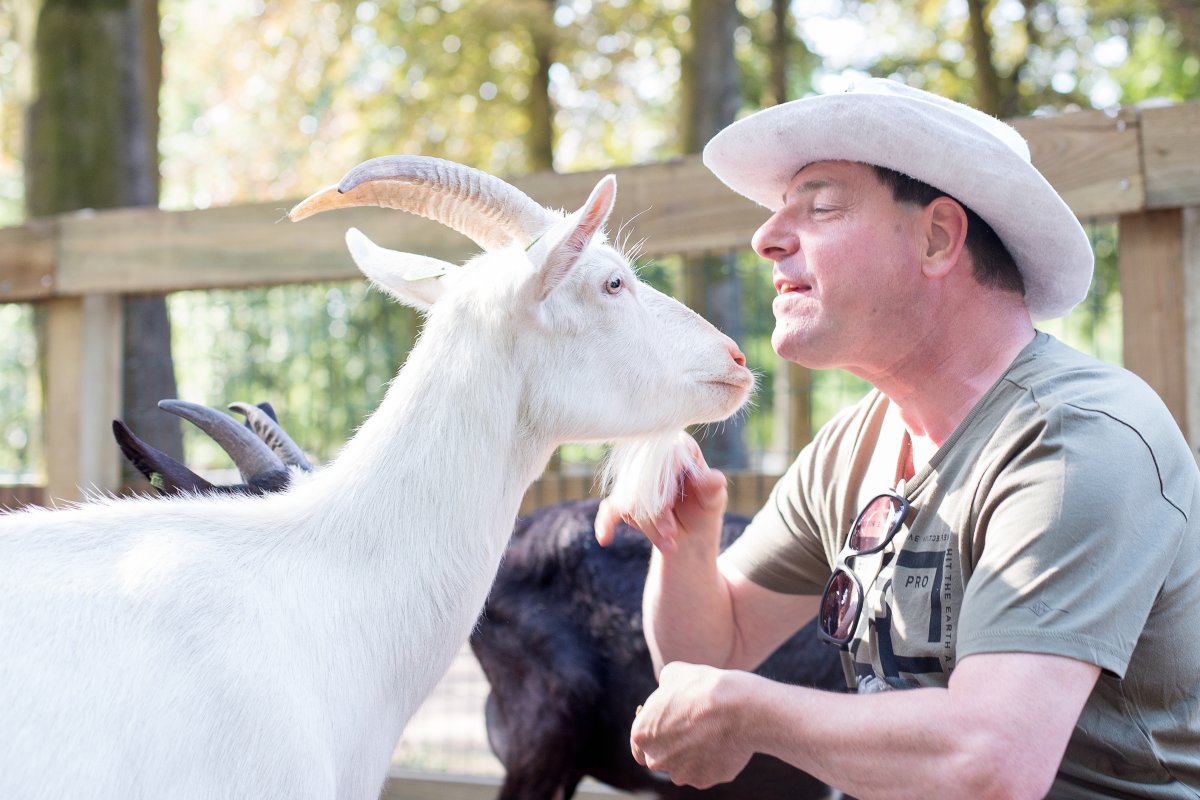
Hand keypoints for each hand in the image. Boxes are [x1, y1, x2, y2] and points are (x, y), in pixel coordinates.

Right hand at [595, 439, 728, 552]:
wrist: (691, 531)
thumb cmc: (705, 507)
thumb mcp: (714, 499)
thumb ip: (713, 488)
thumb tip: (715, 478)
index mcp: (678, 447)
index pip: (662, 460)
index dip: (664, 485)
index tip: (670, 507)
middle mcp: (653, 456)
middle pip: (644, 482)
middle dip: (656, 514)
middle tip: (671, 536)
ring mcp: (635, 477)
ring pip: (630, 500)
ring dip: (648, 527)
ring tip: (669, 545)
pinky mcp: (622, 498)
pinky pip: (610, 508)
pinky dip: (607, 523)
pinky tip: (604, 537)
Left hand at [630, 662, 755, 787]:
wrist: (737, 708)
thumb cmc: (702, 687)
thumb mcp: (673, 674)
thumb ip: (662, 691)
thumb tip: (665, 692)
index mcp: (642, 735)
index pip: (639, 744)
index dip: (653, 733)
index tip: (666, 726)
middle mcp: (657, 759)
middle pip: (661, 757)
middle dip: (673, 746)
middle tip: (691, 728)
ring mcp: (681, 773)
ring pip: (683, 767)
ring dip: (692, 755)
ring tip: (711, 732)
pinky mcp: (705, 781)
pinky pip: (705, 772)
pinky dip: (712, 761)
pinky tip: (722, 742)